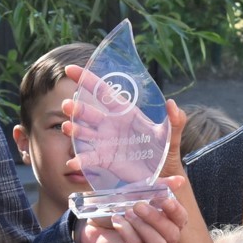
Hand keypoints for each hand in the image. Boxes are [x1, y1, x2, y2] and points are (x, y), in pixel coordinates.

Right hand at [61, 65, 169, 187]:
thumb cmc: (165, 149)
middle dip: (76, 108)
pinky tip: (73, 163)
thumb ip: (175, 120)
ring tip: (67, 128)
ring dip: (73, 130)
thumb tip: (172, 104)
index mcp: (125, 112)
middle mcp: (110, 124)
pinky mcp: (104, 159)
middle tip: (67, 105)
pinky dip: (80, 160)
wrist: (162, 172)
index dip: (87, 79)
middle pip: (89, 112)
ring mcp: (105, 142)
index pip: (103, 92)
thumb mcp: (171, 134)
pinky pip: (89, 158)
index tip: (70, 69)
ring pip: (84, 133)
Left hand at [75, 181, 187, 242]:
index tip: (163, 199)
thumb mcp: (138, 195)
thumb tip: (179, 180)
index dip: (175, 210)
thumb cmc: (123, 211)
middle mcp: (165, 240)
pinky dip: (127, 232)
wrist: (98, 227)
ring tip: (127, 214)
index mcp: (169, 223)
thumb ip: (158, 187)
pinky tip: (117, 221)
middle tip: (138, 206)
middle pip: (172, 234)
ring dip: (143, 227)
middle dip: (156, 218)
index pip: (181, 219)